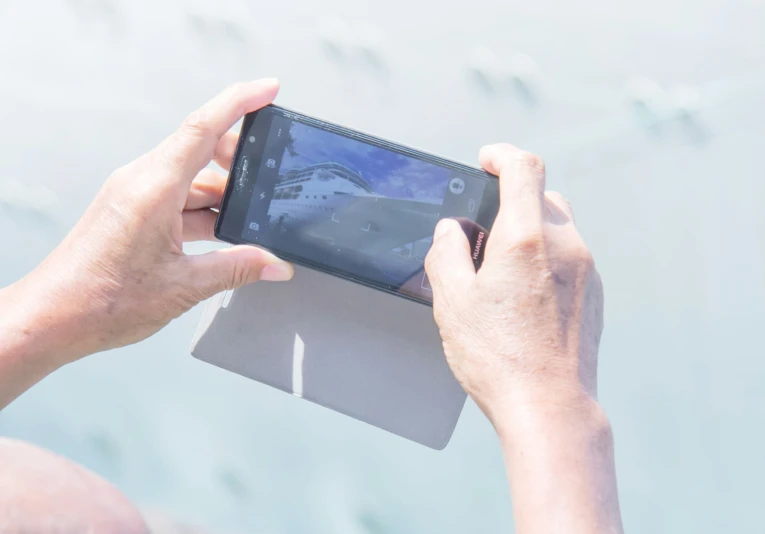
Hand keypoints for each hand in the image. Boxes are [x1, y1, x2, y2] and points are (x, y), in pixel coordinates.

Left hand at [6, 79, 293, 367]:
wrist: (53, 317)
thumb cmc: (102, 300)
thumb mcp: (183, 286)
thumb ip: (237, 268)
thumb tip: (275, 263)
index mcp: (153, 188)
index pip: (203, 128)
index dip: (240, 102)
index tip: (269, 89)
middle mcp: (141, 182)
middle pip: (200, 148)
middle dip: (238, 159)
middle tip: (269, 179)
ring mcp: (134, 194)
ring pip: (190, 178)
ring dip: (221, 195)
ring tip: (248, 222)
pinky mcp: (131, 210)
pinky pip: (176, 196)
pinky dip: (202, 210)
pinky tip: (221, 233)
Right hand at [425, 143, 603, 424]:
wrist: (550, 406)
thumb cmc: (499, 357)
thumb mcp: (452, 302)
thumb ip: (446, 253)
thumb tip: (451, 231)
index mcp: (526, 238)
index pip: (524, 168)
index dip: (501, 155)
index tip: (486, 160)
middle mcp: (564, 245)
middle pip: (541, 198)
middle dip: (510, 204)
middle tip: (482, 237)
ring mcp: (586, 270)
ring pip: (557, 228)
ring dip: (529, 235)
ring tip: (500, 276)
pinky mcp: (594, 294)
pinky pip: (568, 258)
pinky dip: (546, 261)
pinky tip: (524, 300)